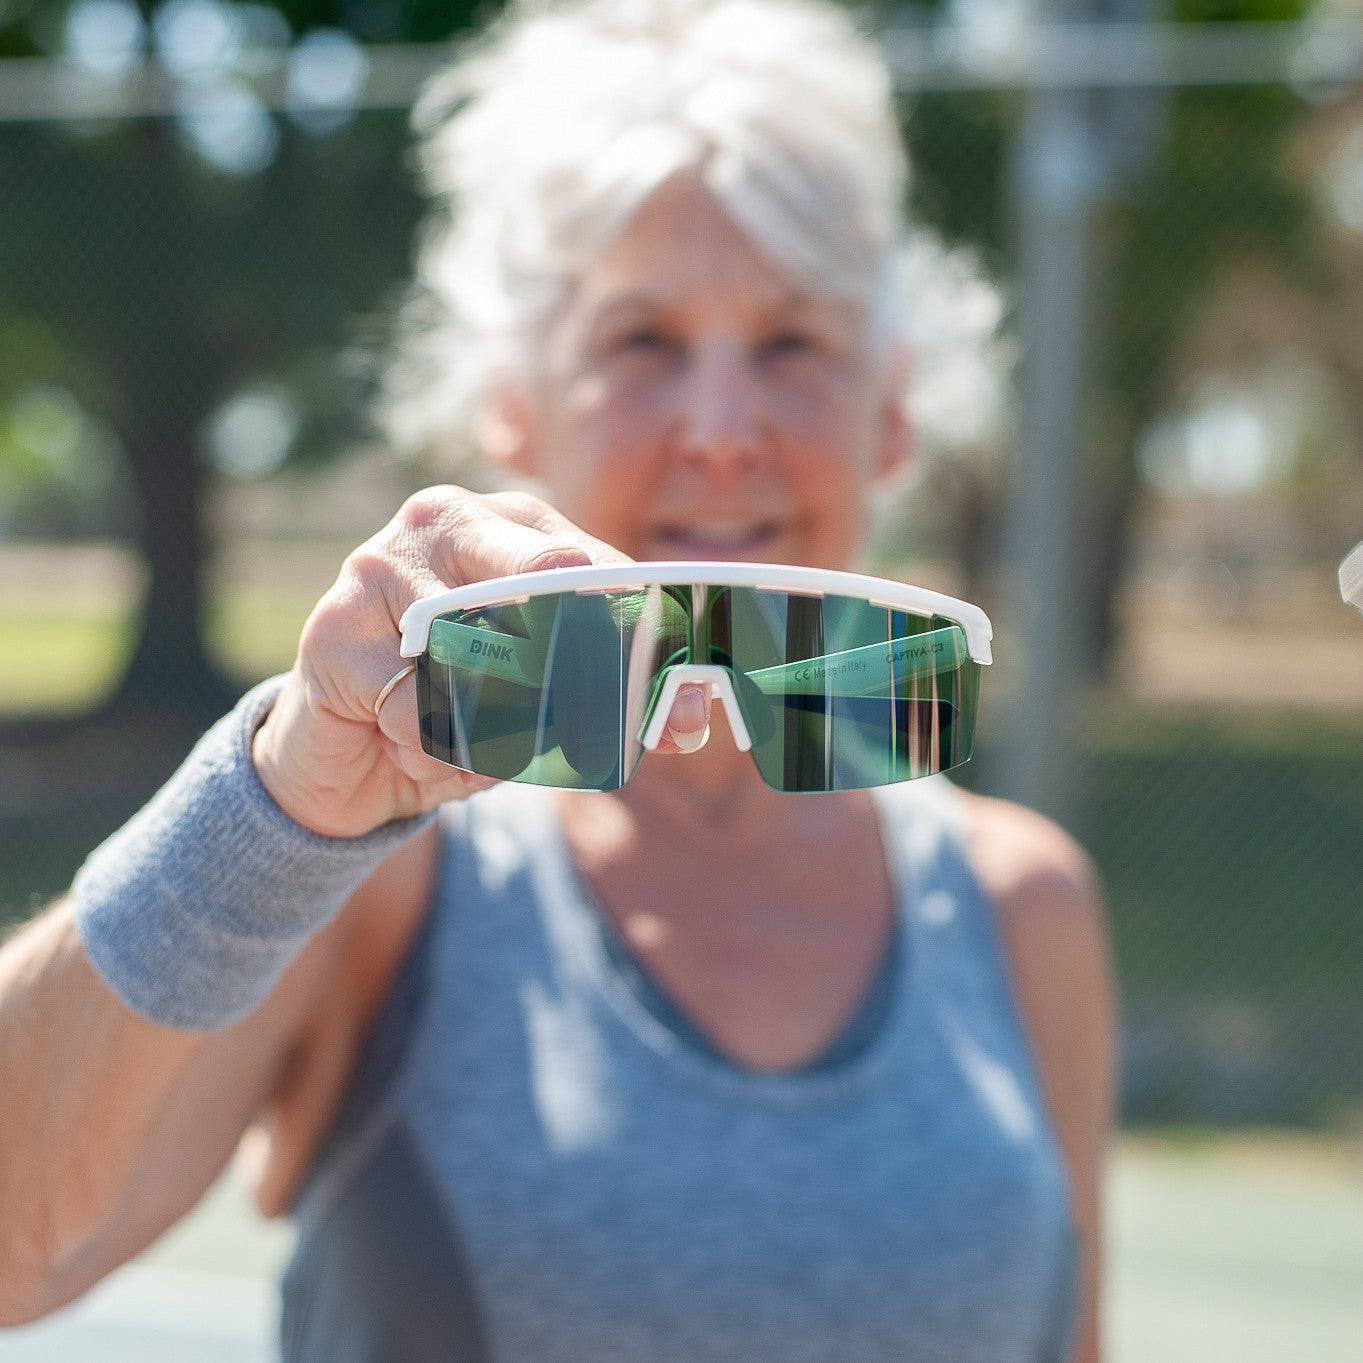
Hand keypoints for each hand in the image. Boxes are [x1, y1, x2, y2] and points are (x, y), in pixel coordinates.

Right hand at [252, 486, 709, 837]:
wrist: (343, 754)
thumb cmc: (458, 706)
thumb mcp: (547, 701)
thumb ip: (618, 699)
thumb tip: (694, 718)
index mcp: (510, 521)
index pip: (600, 568)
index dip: (649, 636)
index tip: (691, 702)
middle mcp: (445, 521)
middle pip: (548, 583)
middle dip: (592, 671)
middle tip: (609, 728)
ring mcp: (381, 566)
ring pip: (486, 662)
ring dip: (494, 732)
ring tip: (472, 744)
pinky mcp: (334, 632)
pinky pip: (422, 714)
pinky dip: (434, 754)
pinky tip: (409, 747)